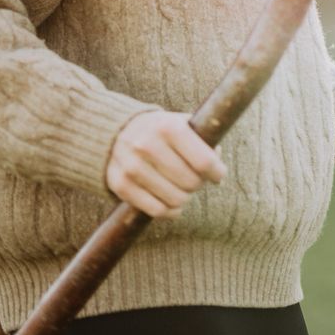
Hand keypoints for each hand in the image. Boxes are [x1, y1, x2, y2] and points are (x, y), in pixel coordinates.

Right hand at [106, 109, 225, 217]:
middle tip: (197, 179)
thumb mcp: (182, 123)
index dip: (217, 172)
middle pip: (190, 182)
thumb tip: (217, 165)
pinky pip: (157, 211)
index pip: (204, 161)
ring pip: (175, 200)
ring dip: (185, 197)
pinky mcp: (121, 185)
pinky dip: (171, 211)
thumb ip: (203, 140)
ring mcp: (132, 167)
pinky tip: (173, 203)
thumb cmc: (161, 130)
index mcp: (169, 127)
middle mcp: (147, 146)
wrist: (116, 131)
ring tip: (183, 188)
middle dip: (199, 183)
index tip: (218, 174)